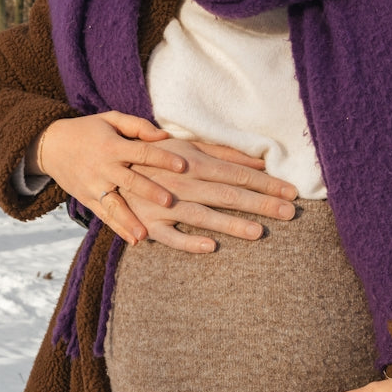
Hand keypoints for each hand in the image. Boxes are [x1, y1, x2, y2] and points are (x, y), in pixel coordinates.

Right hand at [27, 112, 187, 242]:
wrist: (51, 146)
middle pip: (130, 181)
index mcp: (112, 146)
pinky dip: (119, 229)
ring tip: (145, 233)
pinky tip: (134, 240)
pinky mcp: (87, 199)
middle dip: (149, 191)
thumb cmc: (88, 130)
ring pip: (115, 205)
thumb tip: (164, 136)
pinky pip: (105, 216)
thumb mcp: (110, 119)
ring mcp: (94, 186)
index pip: (142, 152)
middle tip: (169, 201)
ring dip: (130, 220)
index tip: (183, 165)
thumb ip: (138, 126)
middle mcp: (103, 168)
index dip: (162, 158)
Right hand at [123, 139, 297, 252]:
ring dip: (230, 223)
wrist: (100, 163)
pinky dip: (188, 242)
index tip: (291, 192)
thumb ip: (221, 153)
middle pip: (227, 193)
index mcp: (193, 161)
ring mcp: (163, 206)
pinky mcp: (147, 224)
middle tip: (289, 212)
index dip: (266, 183)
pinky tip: (211, 247)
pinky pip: (170, 237)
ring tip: (259, 232)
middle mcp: (181, 183)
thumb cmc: (151, 154)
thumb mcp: (184, 144)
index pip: (237, 173)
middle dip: (260, 203)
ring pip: (203, 216)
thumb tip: (258, 161)